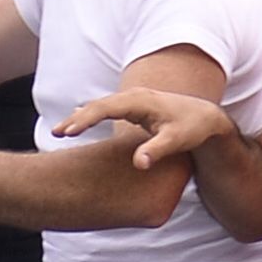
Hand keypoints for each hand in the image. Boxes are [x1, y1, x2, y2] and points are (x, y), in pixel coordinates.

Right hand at [62, 85, 236, 167]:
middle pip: (97, 104)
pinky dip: (90, 116)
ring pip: (100, 106)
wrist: (205, 116)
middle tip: (56, 133)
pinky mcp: (133, 107)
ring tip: (60, 132)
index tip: (68, 132)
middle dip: (76, 119)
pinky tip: (76, 124)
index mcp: (140, 101)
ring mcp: (132, 100)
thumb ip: (156, 150)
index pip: (106, 107)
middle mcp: (133, 97)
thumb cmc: (191, 128)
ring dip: (80, 118)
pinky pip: (106, 109)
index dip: (85, 119)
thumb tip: (139, 164)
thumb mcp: (176, 140)